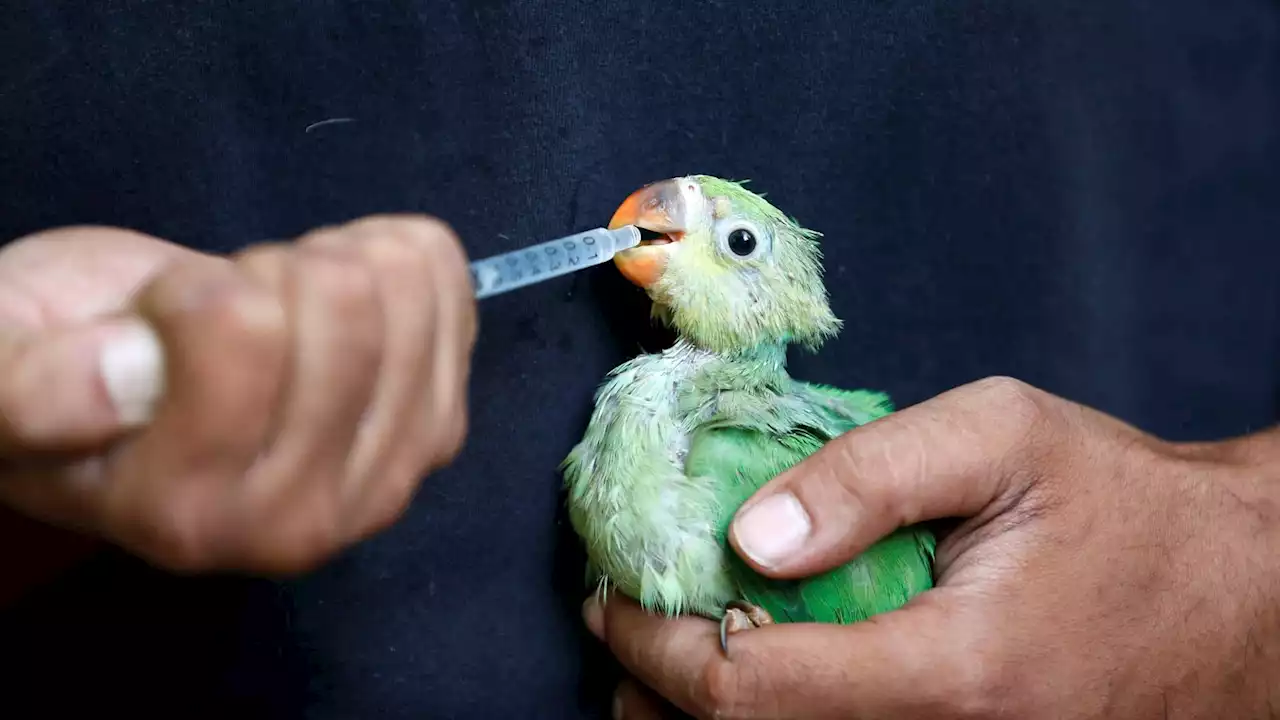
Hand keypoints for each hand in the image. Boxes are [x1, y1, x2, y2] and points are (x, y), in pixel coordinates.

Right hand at [0, 216, 475, 573]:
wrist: (152, 397)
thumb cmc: (62, 371)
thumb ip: (24, 391)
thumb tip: (120, 378)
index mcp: (186, 513)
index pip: (242, 328)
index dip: (191, 291)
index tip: (163, 323)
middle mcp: (302, 521)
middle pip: (341, 303)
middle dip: (265, 274)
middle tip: (229, 313)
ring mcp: (390, 478)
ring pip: (402, 287)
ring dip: (327, 263)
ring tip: (278, 307)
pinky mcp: (440, 427)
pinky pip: (447, 281)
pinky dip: (386, 254)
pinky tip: (338, 293)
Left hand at [584, 377, 1279, 718]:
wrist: (1234, 593)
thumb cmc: (1121, 508)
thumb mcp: (999, 438)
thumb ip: (867, 476)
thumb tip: (750, 533)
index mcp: (953, 672)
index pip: (748, 691)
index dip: (653, 644)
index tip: (612, 597)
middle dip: (659, 695)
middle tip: (627, 624)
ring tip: (670, 652)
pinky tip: (762, 677)